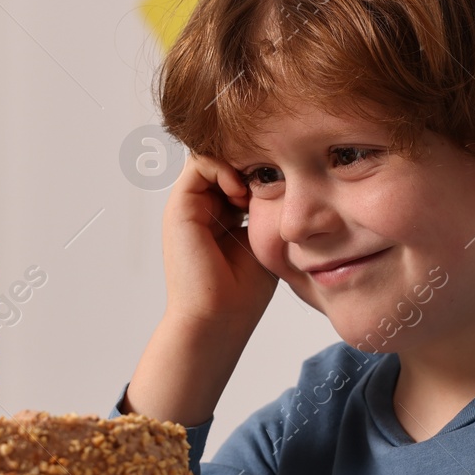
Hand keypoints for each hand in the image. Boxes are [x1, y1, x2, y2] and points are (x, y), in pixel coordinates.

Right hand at [122, 153, 278, 427]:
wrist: (218, 318)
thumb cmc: (243, 293)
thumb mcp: (266, 242)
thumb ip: (270, 214)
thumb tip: (294, 188)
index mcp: (221, 216)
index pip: (240, 172)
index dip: (262, 168)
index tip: (285, 181)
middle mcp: (202, 208)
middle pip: (226, 160)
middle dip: (251, 161)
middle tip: (273, 177)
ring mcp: (189, 206)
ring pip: (213, 156)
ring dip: (237, 164)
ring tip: (254, 190)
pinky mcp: (179, 207)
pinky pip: (198, 164)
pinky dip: (222, 168)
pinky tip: (240, 192)